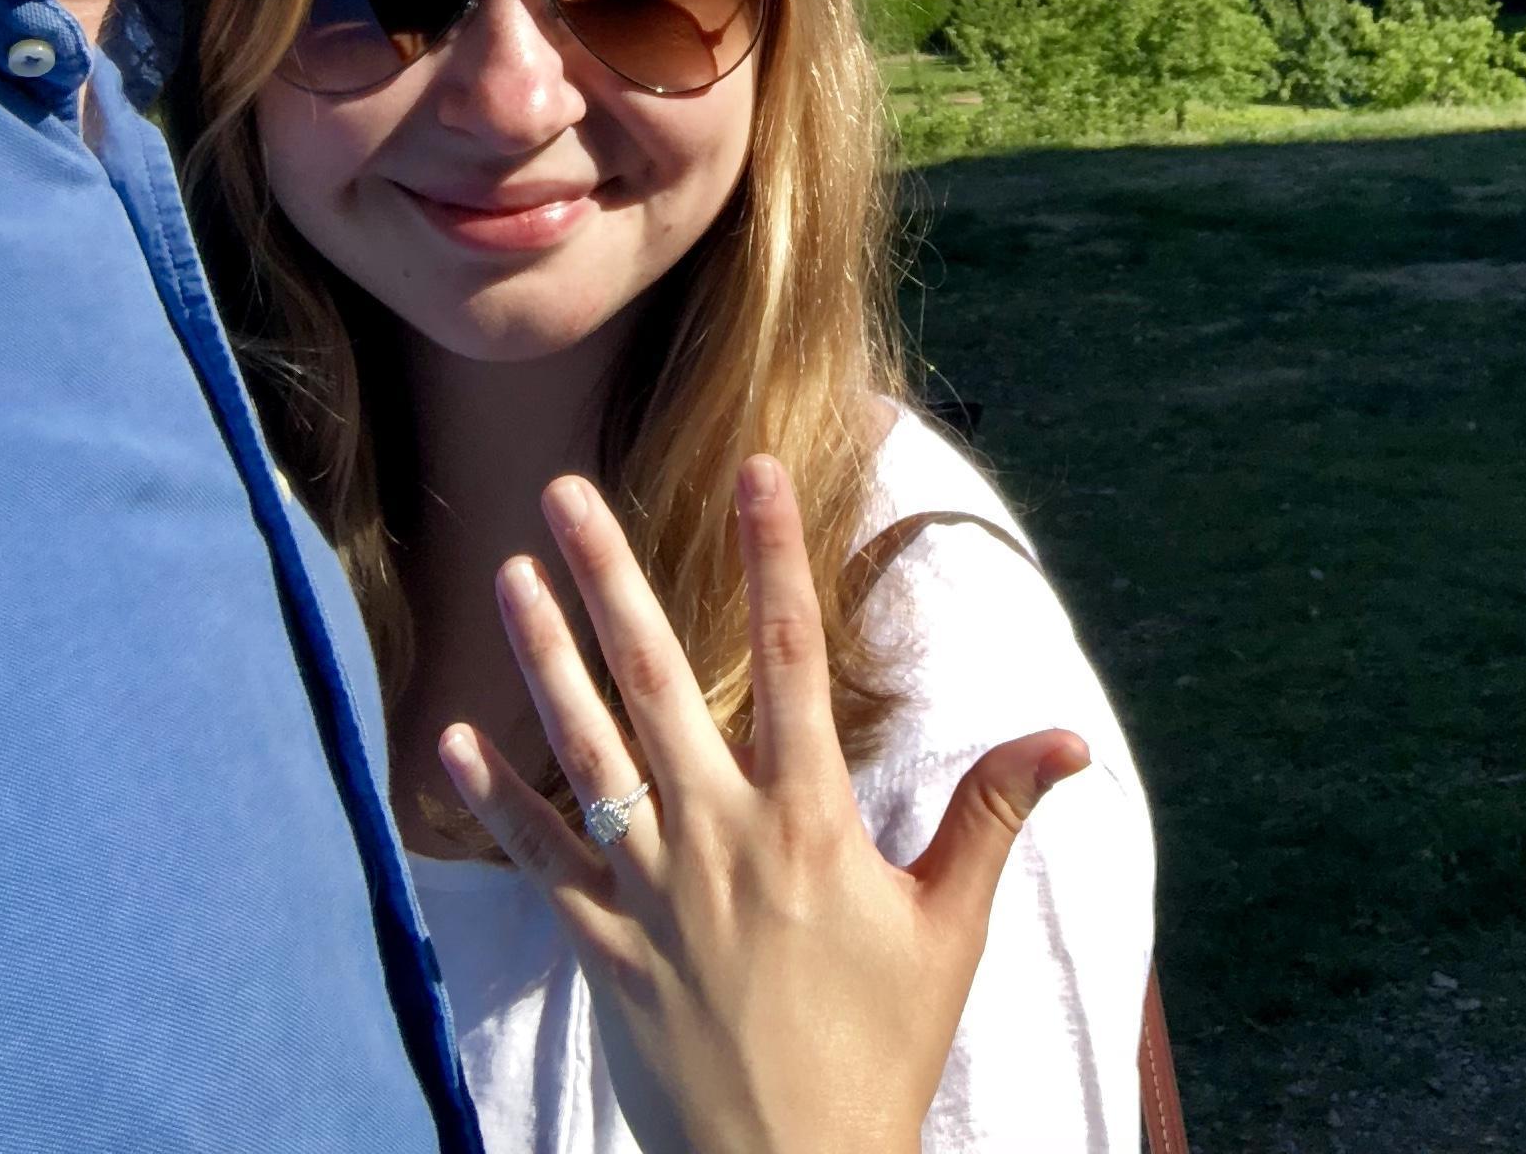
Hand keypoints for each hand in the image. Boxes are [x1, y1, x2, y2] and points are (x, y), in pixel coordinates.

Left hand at [439, 456, 1088, 1153]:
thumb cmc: (879, 1054)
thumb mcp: (948, 931)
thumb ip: (993, 817)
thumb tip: (1069, 736)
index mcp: (807, 822)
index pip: (792, 658)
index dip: (774, 557)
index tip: (755, 471)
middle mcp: (719, 838)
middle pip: (655, 680)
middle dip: (608, 577)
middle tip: (564, 491)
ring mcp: (650, 891)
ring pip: (583, 749)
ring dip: (542, 656)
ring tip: (508, 574)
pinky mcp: (602, 948)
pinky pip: (540, 858)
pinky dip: (496, 799)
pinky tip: (457, 739)